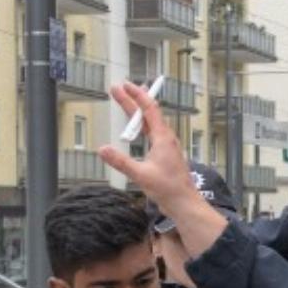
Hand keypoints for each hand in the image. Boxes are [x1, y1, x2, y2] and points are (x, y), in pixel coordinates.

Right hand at [100, 82, 227, 257]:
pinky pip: (152, 133)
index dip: (136, 95)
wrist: (185, 202)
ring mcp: (166, 146)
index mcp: (163, 138)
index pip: (149, 109)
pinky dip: (142, 126)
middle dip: (131, 100)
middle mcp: (166, 138)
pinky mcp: (165, 154)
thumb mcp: (140, 175)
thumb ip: (121, 161)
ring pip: (150, 123)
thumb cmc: (168, 189)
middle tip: (117, 89)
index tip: (125, 85)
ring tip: (127, 102)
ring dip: (137, 112)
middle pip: (147, 113)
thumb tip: (102, 149)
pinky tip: (138, 128)